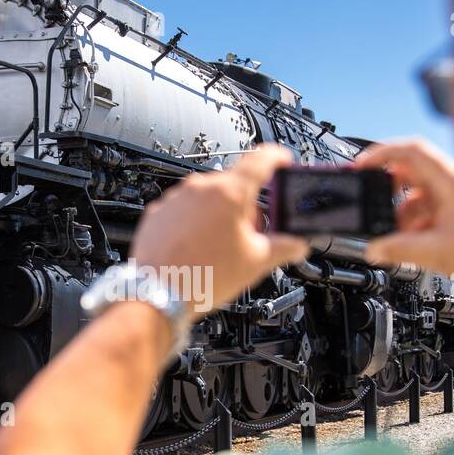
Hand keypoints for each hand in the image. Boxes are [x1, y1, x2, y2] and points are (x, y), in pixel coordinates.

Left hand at [130, 144, 308, 311]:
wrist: (156, 296)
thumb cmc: (200, 278)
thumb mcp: (255, 263)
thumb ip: (284, 247)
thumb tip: (296, 243)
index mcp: (228, 193)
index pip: (261, 160)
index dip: (278, 158)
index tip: (283, 161)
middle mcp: (200, 189)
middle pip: (234, 187)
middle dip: (246, 208)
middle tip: (249, 237)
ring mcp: (176, 199)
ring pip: (208, 199)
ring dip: (219, 218)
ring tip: (218, 251)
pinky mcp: (159, 212)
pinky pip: (185, 211)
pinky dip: (195, 225)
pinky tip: (197, 251)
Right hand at [359, 139, 453, 277]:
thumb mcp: (439, 252)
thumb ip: (401, 250)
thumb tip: (375, 249)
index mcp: (452, 181)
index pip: (412, 152)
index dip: (383, 153)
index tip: (362, 165)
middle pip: (413, 172)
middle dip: (389, 189)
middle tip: (373, 203)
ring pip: (420, 194)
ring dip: (402, 212)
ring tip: (396, 235)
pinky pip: (431, 209)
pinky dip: (417, 223)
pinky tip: (413, 243)